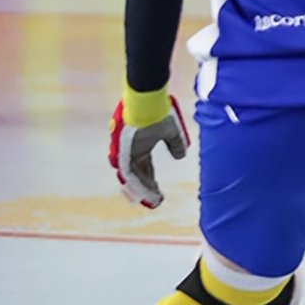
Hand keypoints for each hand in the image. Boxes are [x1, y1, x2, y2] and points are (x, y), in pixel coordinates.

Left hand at [109, 93, 189, 208]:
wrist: (149, 102)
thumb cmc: (159, 113)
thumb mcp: (172, 131)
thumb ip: (175, 144)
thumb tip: (180, 156)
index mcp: (140, 146)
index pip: (145, 168)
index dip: (151, 182)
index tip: (159, 194)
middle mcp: (131, 151)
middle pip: (137, 175)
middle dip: (146, 190)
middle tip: (155, 202)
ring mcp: (126, 152)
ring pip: (131, 177)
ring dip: (142, 190)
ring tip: (153, 201)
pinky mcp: (124, 151)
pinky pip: (128, 172)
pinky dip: (137, 183)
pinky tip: (147, 192)